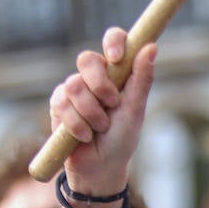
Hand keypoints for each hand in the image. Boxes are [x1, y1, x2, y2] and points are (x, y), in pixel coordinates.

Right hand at [50, 27, 156, 192]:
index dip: (113, 42)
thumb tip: (151, 46)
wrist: (100, 167)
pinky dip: (77, 124)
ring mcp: (73, 89)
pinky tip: (84, 136)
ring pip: (74, 84)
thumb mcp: (135, 110)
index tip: (116, 57)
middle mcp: (94, 76)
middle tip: (112, 104)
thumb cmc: (122, 138)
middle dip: (100, 85)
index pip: (113, 40)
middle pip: (87, 59)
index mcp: (117, 72)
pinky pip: (61, 103)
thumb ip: (142, 79)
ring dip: (91, 112)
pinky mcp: (57, 104)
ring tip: (100, 128)